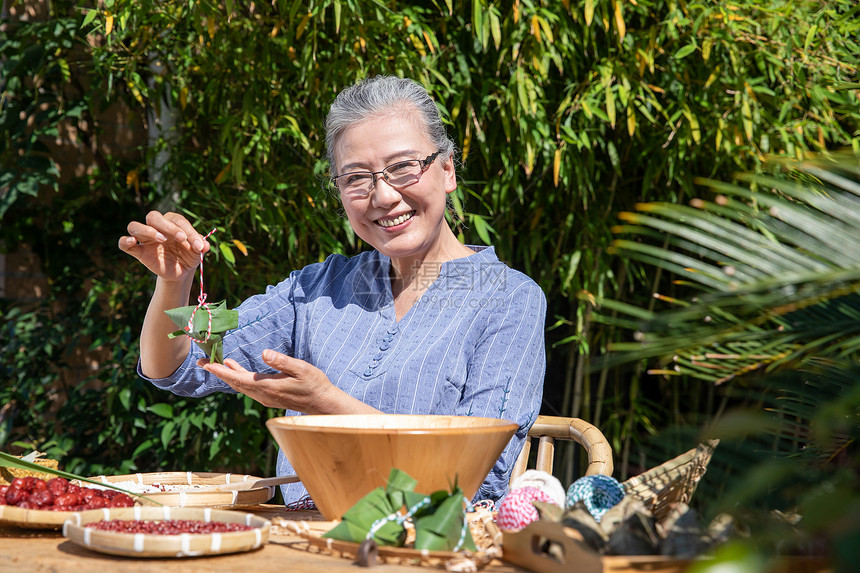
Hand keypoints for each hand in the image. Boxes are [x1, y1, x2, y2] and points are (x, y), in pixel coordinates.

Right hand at [118, 211, 210, 281]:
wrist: (181, 271)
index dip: (188, 231)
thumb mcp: (197, 251)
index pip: (177, 220)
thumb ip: (200, 246)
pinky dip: (125, 241)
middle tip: (181, 238)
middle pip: (153, 217)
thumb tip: (205, 246)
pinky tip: (133, 242)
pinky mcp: (138, 251)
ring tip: (162, 239)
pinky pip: (124, 243)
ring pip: (135, 226)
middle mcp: (156, 227)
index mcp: (172, 222)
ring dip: (147, 230)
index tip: (198, 245)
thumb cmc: (188, 255)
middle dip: (167, 226)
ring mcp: (145, 239)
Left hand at [198, 350, 378, 413]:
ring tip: (217, 363)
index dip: (221, 371)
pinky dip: (239, 378)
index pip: (238, 378)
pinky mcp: (269, 397)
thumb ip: (281, 361)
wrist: (322, 404)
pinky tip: (237, 370)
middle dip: (218, 372)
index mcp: (268, 386)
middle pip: (235, 383)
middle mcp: (263, 395)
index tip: (206, 364)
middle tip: (202, 362)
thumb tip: (264, 353)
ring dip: (228, 375)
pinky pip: (248, 387)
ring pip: (241, 386)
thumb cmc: (314, 384)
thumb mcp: (301, 369)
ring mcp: (265, 398)